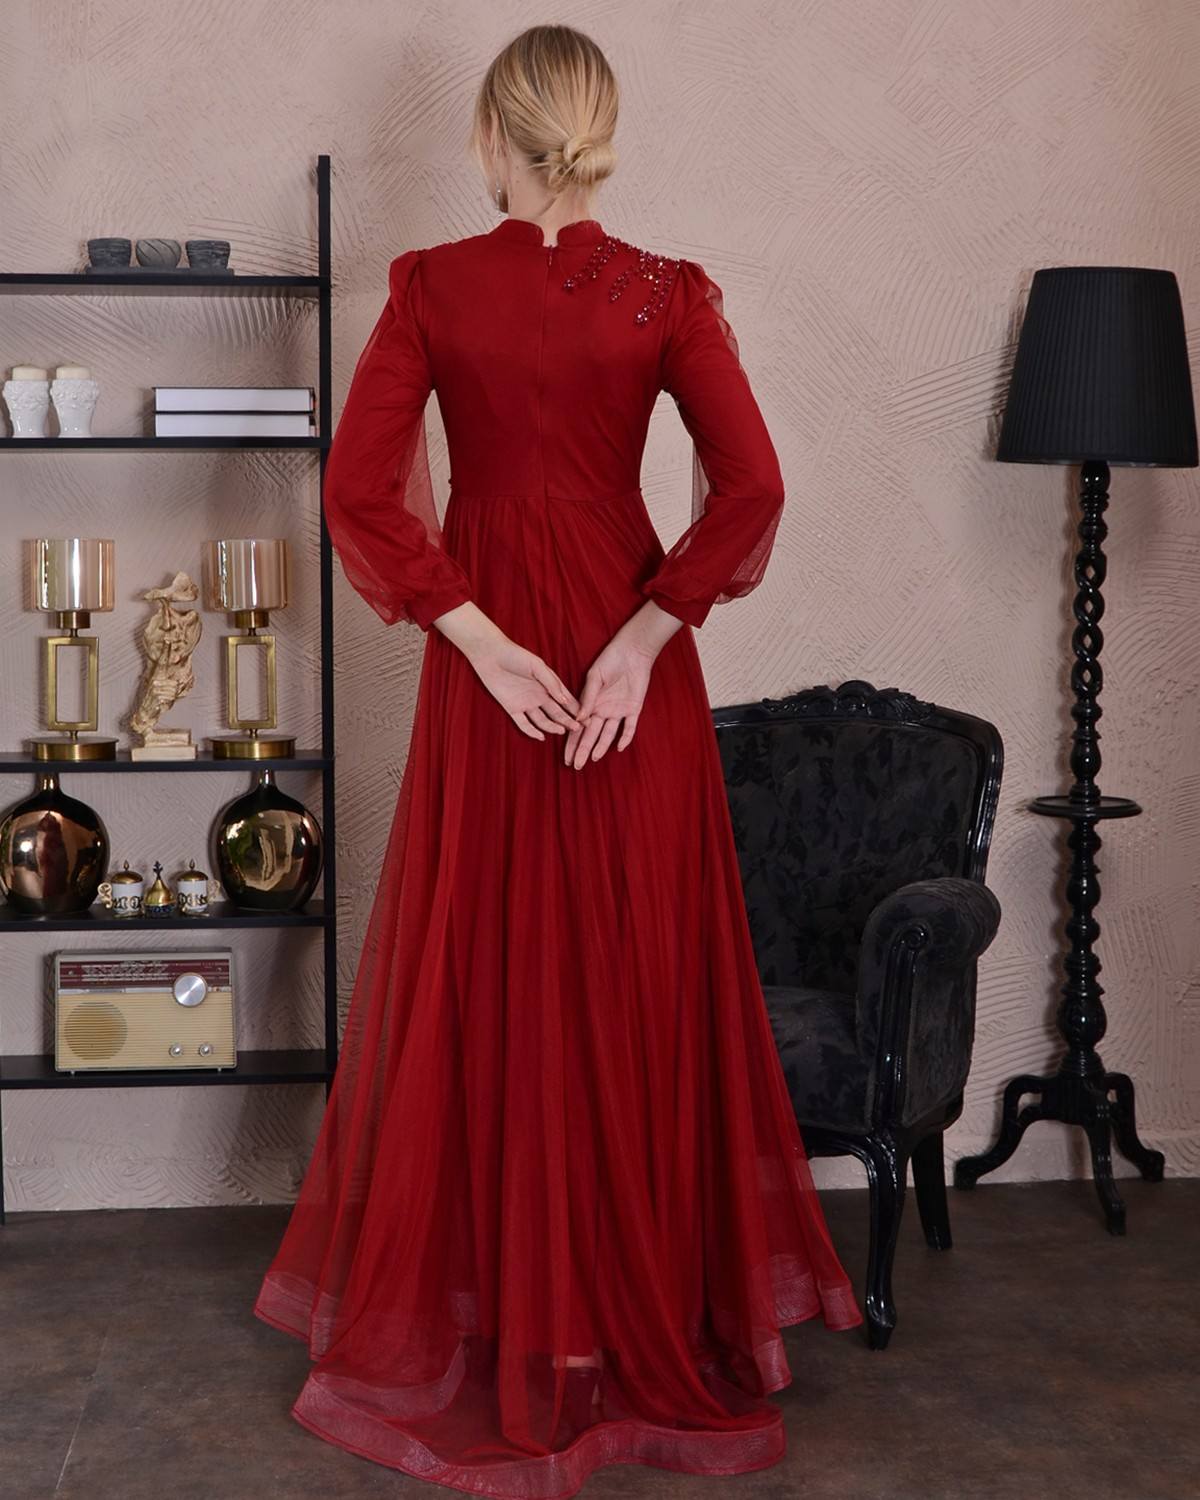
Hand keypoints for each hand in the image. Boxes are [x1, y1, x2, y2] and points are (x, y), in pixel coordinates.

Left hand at [466, 634, 584, 741]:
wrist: (491, 655)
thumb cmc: (516, 656)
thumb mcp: (537, 666)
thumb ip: (551, 683)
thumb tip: (564, 700)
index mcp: (548, 685)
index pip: (566, 700)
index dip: (576, 709)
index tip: (587, 717)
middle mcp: (540, 696)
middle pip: (557, 713)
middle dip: (568, 721)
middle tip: (578, 729)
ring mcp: (526, 703)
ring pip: (543, 720)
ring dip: (553, 727)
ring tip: (562, 732)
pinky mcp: (512, 708)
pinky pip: (523, 724)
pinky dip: (532, 731)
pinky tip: (541, 736)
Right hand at [564, 635, 657, 767]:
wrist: (632, 651)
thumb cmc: (610, 660)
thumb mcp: (595, 677)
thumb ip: (588, 698)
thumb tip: (578, 719)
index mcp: (590, 703)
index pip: (578, 727)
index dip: (571, 742)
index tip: (565, 756)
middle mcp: (602, 710)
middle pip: (590, 735)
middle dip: (582, 750)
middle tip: (575, 765)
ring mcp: (618, 711)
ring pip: (608, 734)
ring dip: (600, 747)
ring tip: (592, 759)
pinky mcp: (633, 709)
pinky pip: (629, 727)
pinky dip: (625, 737)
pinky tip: (619, 748)